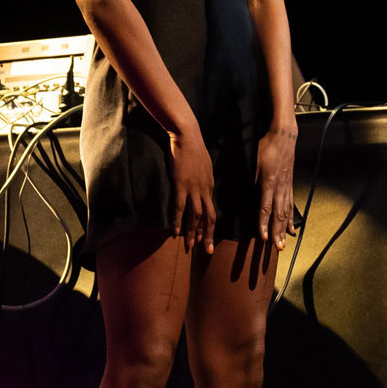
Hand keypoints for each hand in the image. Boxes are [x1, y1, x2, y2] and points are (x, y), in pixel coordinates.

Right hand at [166, 128, 215, 253]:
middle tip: (205, 251)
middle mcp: (204, 190)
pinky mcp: (181, 185)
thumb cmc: (193, 147)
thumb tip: (199, 183)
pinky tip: (175, 232)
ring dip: (193, 233)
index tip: (206, 239)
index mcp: (209, 186)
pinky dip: (178, 221)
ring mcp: (193, 189)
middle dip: (207, 236)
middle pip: (208, 218)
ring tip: (189, 247)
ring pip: (195, 216)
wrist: (187, 136)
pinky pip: (180, 208)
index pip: (211, 210)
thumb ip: (202, 176)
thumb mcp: (203, 164)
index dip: (209, 227)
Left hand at [256, 128, 297, 249]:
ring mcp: (286, 188)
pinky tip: (292, 230)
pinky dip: (291, 220)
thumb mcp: (253, 161)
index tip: (263, 238)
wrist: (284, 138)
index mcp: (268, 182)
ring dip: (284, 230)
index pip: (265, 207)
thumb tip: (237, 191)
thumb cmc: (265, 148)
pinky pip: (291, 206)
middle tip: (276, 249)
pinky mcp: (290, 186)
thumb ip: (247, 178)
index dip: (263, 223)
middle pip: (278, 215)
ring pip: (285, 213)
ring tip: (283, 244)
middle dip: (277, 233)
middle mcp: (279, 188)